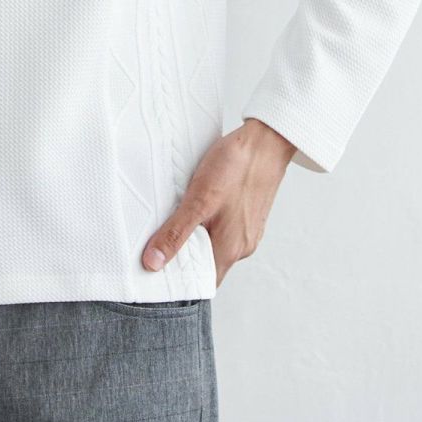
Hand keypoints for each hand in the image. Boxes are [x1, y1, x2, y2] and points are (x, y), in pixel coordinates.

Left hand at [141, 119, 296, 286]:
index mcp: (230, 249)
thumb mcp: (198, 200)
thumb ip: (176, 233)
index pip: (203, 281)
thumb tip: (153, 263)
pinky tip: (194, 203)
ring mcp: (247, 228)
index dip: (180, 280)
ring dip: (194, 235)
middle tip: (156, 242)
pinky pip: (223, 226)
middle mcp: (242, 244)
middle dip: (183, 256)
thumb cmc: (237, 167)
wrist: (267, 140)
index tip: (155, 271)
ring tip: (172, 219)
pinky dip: (206, 220)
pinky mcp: (248, 211)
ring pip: (214, 242)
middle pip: (208, 263)